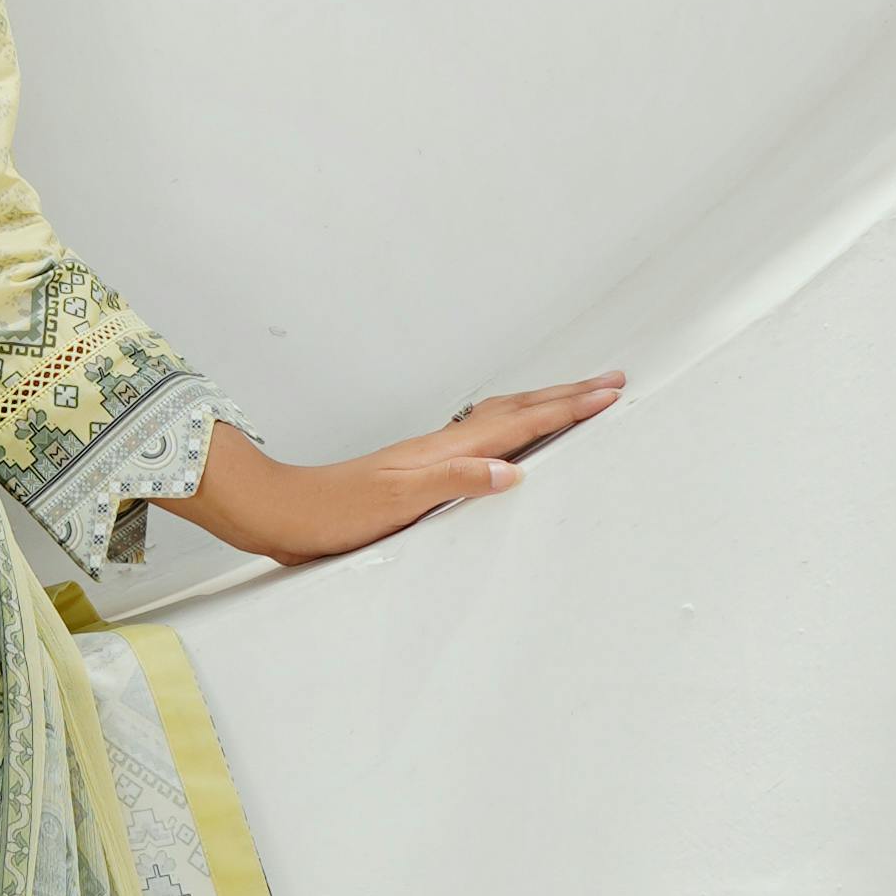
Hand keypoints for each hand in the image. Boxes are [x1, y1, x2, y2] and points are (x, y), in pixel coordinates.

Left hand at [182, 380, 623, 566]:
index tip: (612, 393)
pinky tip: (509, 441)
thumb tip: (509, 470)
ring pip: (500, 420)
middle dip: (567, 396)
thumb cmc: (333, 513)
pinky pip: (482, 439)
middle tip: (613, 382)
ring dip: (542, 406)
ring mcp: (430, 456)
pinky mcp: (419, 471)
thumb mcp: (395, 504)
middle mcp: (442, 446)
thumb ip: (452, 483)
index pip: (520, 423)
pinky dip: (511, 429)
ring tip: (575, 397)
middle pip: (516, 411)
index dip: (568, 409)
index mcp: (445, 452)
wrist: (282, 512)